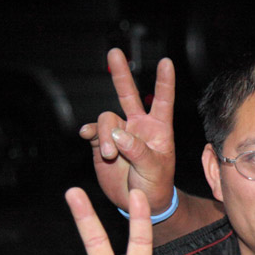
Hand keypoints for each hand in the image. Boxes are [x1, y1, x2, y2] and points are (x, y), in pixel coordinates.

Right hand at [79, 48, 176, 214]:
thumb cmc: (156, 185)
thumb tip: (118, 134)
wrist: (139, 201)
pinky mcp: (103, 144)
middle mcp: (138, 126)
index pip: (163, 101)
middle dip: (120, 73)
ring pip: (107, 119)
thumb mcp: (154, 169)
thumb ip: (138, 151)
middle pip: (128, 94)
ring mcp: (119, 134)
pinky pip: (93, 132)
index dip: (164, 82)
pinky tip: (87, 136)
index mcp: (158, 130)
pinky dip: (90, 133)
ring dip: (106, 135)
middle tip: (114, 52)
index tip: (166, 62)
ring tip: (110, 155)